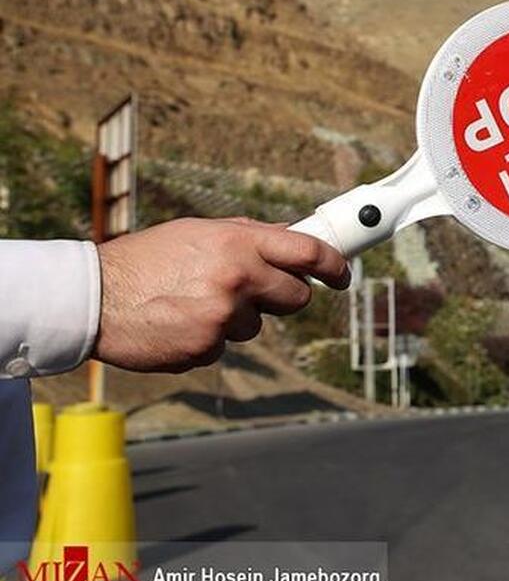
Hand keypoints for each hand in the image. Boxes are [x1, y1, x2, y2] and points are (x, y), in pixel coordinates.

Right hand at [94, 217, 349, 372]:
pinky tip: (178, 323)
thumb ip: (248, 236)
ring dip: (235, 318)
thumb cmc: (147, 260)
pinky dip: (207, 338)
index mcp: (238, 242)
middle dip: (284, 297)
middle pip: (296, 297)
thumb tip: (292, 237)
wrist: (93, 297)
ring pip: (256, 325)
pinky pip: (224, 347)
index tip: (343, 274)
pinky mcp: (206, 347)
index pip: (309, 252)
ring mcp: (223, 316)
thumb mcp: (198, 233)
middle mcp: (237, 277)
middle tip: (257, 291)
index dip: (335, 265)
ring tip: (193, 303)